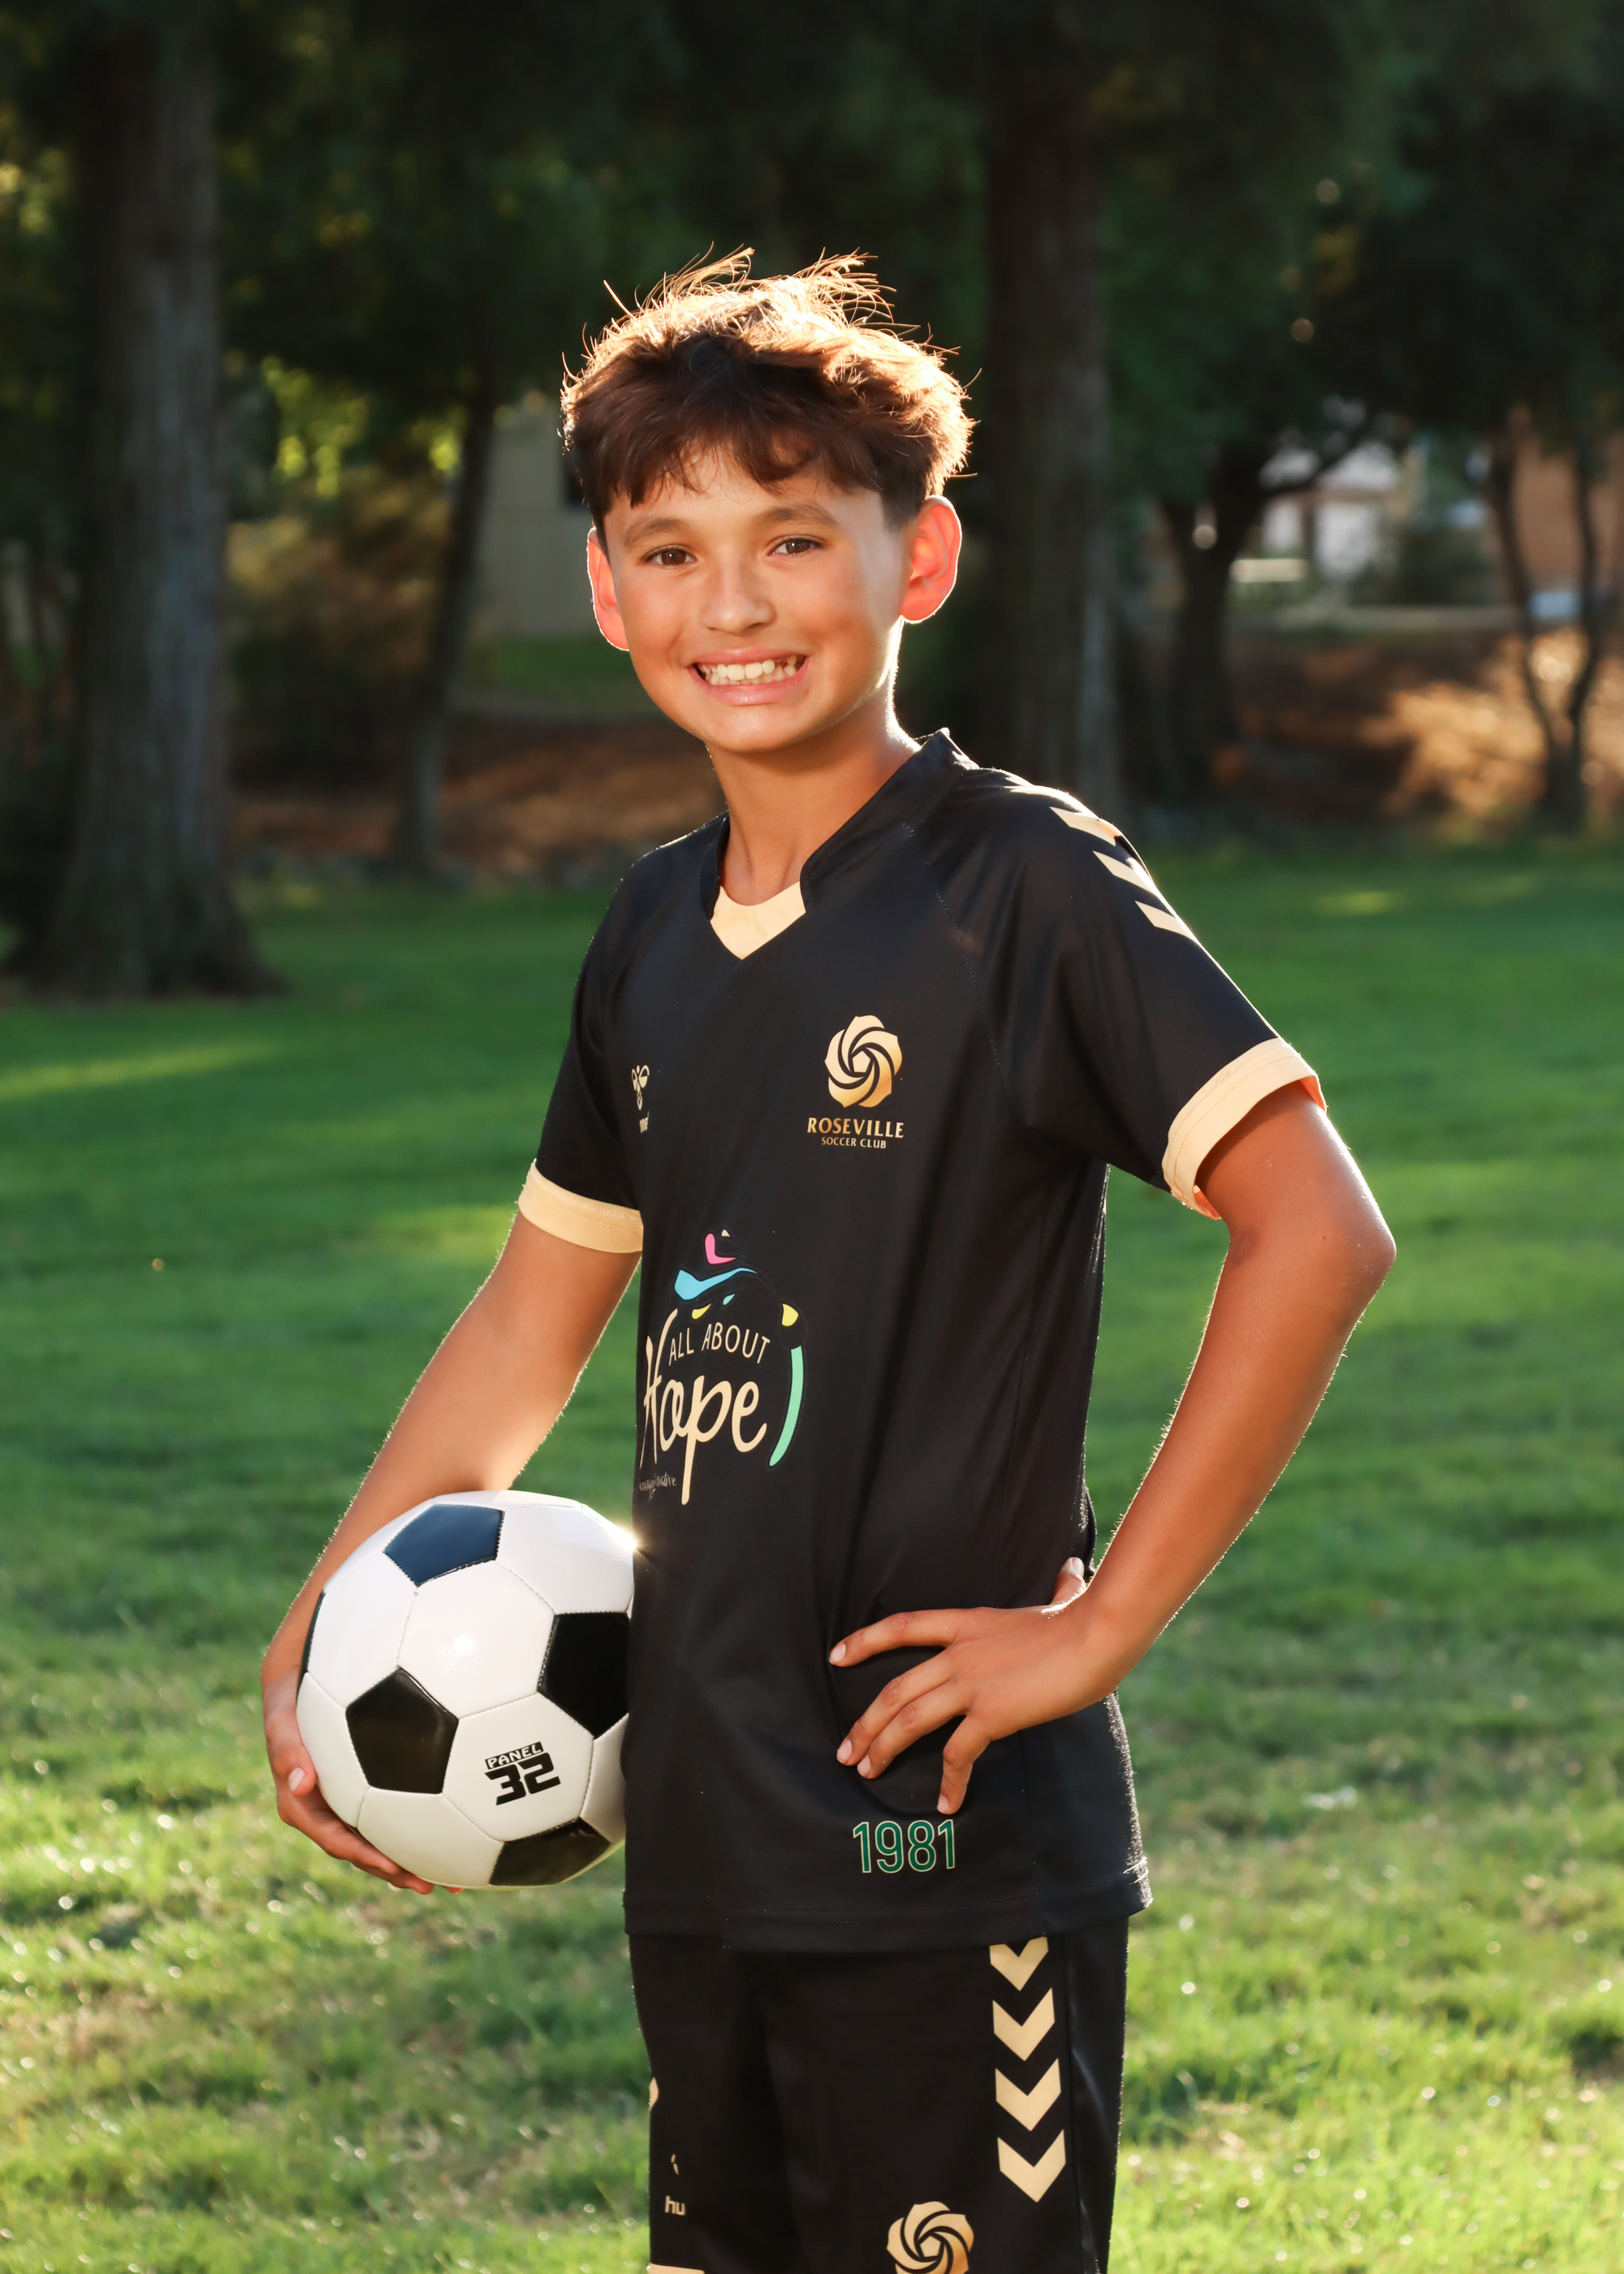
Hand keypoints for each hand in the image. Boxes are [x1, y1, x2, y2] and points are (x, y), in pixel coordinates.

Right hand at [264, 1671, 437, 1894]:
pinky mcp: (365, 1792)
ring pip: (380, 1839)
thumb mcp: (282, 1722)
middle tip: (430, 1884)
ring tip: (451, 1878)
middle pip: (362, 1851)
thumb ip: (287, 1751)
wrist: (300, 1685)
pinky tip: (452, 1831)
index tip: (392, 1866)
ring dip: (410, 1860)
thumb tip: (301, 1783)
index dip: (363, 1856)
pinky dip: (418, 1826)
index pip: (335, 1840)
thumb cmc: (290, 1703)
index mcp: (303, 1806)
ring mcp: (346, 1805)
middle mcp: (326, 1813)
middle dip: (395, 1871)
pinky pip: (392, 1814)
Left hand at [831, 1558, 1112, 1814]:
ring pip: (909, 1720)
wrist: (1096, 1636)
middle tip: (846, 1752)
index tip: (836, 1656)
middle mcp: (959, 1653)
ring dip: (883, 1749)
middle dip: (864, 1724)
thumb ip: (1060, 1589)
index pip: (902, 1627)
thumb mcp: (1061, 1601)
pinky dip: (949, 1781)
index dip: (864, 1641)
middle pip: (894, 1688)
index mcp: (967, 1623)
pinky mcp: (992, 1713)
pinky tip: (946, 1804)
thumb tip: (1072, 1570)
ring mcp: (972, 1683)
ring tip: (867, 1773)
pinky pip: (959, 1753)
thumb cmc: (1084, 1620)